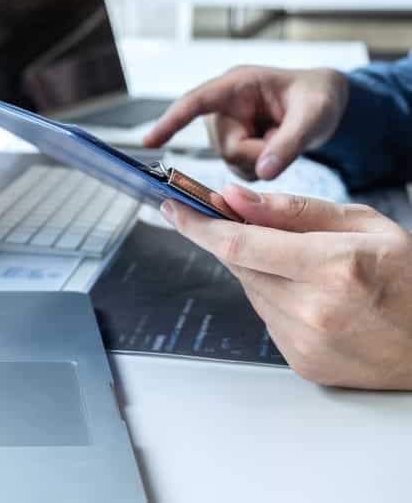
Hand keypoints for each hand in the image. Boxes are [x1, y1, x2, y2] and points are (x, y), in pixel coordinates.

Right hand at [144, 67, 348, 180]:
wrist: (327, 103)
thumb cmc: (318, 97)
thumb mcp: (313, 115)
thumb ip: (289, 143)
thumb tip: (263, 171)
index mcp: (236, 86)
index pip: (195, 103)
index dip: (170, 122)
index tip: (147, 141)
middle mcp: (224, 106)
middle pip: (224, 146)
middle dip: (256, 153)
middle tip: (286, 141)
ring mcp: (227, 127)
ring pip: (231, 161)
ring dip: (259, 160)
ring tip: (282, 142)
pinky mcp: (233, 144)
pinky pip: (239, 168)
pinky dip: (259, 167)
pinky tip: (273, 152)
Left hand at [161, 185, 411, 389]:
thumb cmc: (411, 278)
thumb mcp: (363, 224)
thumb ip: (293, 209)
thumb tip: (233, 198)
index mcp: (333, 268)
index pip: (238, 242)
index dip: (197, 224)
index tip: (171, 207)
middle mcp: (313, 310)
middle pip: (238, 264)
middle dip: (228, 237)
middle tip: (232, 218)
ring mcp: (305, 342)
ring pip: (249, 289)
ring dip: (258, 267)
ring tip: (302, 263)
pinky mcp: (300, 362)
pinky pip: (266, 316)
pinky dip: (275, 296)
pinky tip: (310, 294)